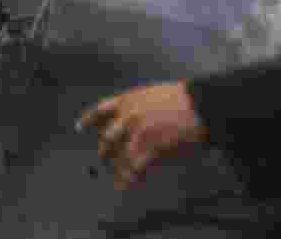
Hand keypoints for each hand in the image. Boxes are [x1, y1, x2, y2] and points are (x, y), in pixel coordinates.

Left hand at [76, 82, 207, 190]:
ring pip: (120, 156)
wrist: (201, 104)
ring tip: (118, 179)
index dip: (88, 120)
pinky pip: (135, 168)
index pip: (100, 110)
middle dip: (104, 151)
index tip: (79, 128)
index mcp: (128, 100)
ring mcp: (138, 132)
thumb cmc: (183, 100)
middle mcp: (128, 116)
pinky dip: (130, 178)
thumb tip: (130, 122)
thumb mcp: (153, 95)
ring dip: (118, 170)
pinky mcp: (151, 147)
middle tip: (103, 159)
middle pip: (107, 138)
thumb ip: (138, 107)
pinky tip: (128, 185)